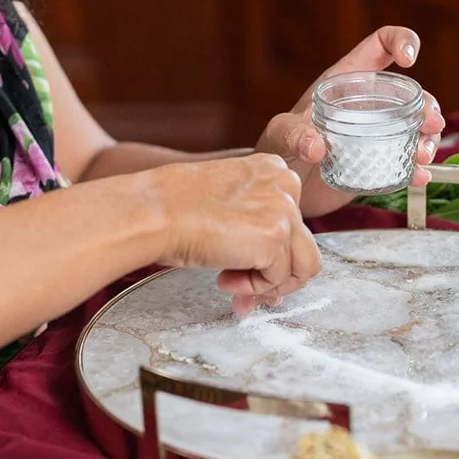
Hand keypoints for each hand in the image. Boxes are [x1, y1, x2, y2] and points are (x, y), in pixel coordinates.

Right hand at [147, 154, 322, 316]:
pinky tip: (223, 278)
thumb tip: (274, 280)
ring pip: (303, 266)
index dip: (272, 253)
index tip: (243, 265)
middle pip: (304, 246)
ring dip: (268, 285)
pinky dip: (253, 288)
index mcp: (273, 170)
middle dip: (275, 276)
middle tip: (241, 288)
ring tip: (232, 285)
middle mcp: (286, 184)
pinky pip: (278, 279)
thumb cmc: (174, 210)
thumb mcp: (227, 209)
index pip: (294, 223)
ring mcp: (284, 209)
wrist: (154, 212)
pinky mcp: (275, 236)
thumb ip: (255, 232)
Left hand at [257, 26, 445, 217]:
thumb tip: (316, 146)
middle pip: (410, 93)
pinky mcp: (379, 161)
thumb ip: (293, 135)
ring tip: (423, 157)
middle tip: (430, 125)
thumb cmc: (276, 148)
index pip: (381, 44)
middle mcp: (367, 102)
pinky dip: (417, 168)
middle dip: (428, 105)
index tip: (409, 60)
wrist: (282, 186)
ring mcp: (376, 133)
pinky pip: (406, 160)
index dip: (401, 40)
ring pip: (416, 127)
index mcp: (346, 80)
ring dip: (428, 139)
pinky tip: (418, 177)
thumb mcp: (280, 135)